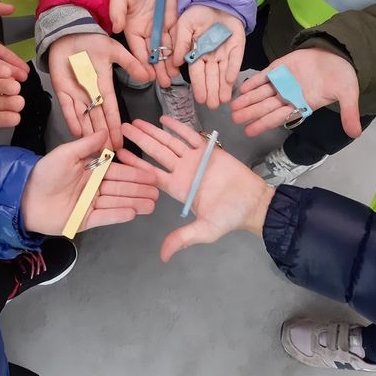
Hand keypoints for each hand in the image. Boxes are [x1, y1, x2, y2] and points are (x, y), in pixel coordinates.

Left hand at [21, 130, 158, 233]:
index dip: (135, 173)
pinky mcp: (84, 220)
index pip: (118, 171)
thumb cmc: (44, 172)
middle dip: (140, 189)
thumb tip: (105, 131)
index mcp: (91, 170)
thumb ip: (87, 144)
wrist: (24, 196)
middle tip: (158, 191)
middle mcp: (94, 187)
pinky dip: (118, 215)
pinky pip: (104, 217)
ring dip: (135, 202)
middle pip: (121, 187)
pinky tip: (133, 213)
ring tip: (152, 204)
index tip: (151, 174)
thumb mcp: (66, 153)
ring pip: (117, 202)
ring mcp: (90, 204)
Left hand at [48, 33, 149, 149]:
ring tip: (93, 149)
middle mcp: (90, 94)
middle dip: (103, 137)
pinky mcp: (62, 89)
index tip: (121, 142)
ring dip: (88, 133)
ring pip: (83, 117)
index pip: (111, 111)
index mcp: (103, 86)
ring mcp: (75, 93)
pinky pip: (67, 107)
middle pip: (98, 120)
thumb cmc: (91, 40)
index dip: (115, 127)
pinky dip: (72, 118)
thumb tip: (149, 75)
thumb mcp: (114, 51)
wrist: (69, 32)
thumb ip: (130, 63)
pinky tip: (77, 131)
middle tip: (108, 155)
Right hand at [110, 0, 178, 86]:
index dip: (143, 63)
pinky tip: (183, 60)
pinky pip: (177, 38)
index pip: (138, 50)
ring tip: (174, 77)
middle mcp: (147, 33)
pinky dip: (180, 49)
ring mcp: (161, 28)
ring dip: (169, 64)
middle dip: (158, 69)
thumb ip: (117, 11)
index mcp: (132, 30)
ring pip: (166, 50)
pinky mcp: (174, 22)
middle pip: (153, 54)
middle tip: (164, 83)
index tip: (148, 76)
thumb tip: (115, 27)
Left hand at [119, 116, 273, 261]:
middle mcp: (183, 171)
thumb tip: (164, 256)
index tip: (120, 155)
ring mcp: (194, 159)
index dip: (135, 164)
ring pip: (170, 142)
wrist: (254, 202)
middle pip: (156, 153)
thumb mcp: (205, 230)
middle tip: (123, 128)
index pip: (151, 174)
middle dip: (140, 141)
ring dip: (154, 131)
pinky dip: (178, 127)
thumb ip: (184, 238)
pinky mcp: (208, 150)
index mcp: (178, 188)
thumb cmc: (231, 216)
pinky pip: (190, 135)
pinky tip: (164, 119)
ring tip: (137, 121)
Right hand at [172, 6, 245, 106]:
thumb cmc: (197, 12)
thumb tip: (174, 62)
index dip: (198, 86)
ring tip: (222, 101)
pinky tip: (230, 81)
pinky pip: (235, 60)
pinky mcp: (237, 46)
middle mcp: (211, 55)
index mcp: (197, 52)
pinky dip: (232, 70)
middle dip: (211, 91)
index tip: (199, 99)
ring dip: (222, 87)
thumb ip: (180, 43)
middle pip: (211, 76)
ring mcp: (225, 52)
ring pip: (223, 73)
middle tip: (212, 105)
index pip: (197, 73)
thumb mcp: (184, 25)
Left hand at [231, 49, 361, 137]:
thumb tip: (356, 134)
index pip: (279, 117)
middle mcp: (288, 95)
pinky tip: (240, 88)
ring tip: (232, 107)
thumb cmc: (341, 76)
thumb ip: (348, 112)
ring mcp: (282, 81)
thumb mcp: (348, 94)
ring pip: (261, 93)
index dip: (263, 124)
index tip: (249, 131)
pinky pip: (263, 76)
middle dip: (250, 113)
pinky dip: (252, 81)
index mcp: (301, 104)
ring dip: (247, 100)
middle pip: (265, 107)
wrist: (339, 54)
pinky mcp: (279, 67)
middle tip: (234, 120)